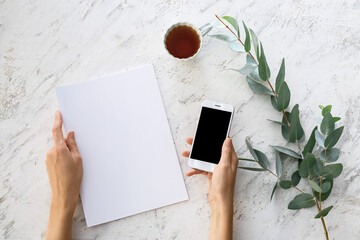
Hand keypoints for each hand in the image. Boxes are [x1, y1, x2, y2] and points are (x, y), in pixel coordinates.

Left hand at [45, 111, 82, 239]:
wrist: (63, 194)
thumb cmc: (73, 177)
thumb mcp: (78, 159)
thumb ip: (73, 144)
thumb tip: (70, 134)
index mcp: (59, 149)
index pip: (57, 131)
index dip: (58, 121)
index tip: (58, 113)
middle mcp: (51, 152)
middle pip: (60, 141)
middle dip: (68, 144)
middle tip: (77, 155)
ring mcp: (48, 159)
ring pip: (59, 149)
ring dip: (66, 152)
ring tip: (73, 165)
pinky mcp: (48, 164)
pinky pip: (56, 156)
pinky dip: (63, 157)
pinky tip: (68, 167)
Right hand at [182, 137, 237, 239]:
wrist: (220, 200)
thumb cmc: (224, 185)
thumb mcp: (224, 166)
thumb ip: (225, 152)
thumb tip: (228, 140)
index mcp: (230, 158)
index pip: (223, 144)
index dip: (215, 138)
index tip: (206, 134)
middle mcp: (224, 162)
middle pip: (211, 151)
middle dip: (200, 147)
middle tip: (191, 142)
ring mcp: (217, 168)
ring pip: (205, 159)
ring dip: (195, 158)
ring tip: (186, 154)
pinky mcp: (212, 174)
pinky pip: (202, 168)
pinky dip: (196, 169)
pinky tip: (190, 171)